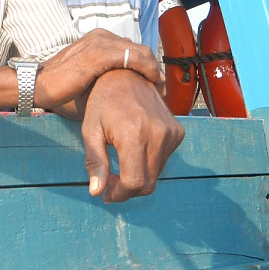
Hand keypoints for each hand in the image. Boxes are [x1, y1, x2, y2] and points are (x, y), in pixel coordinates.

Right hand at [35, 29, 164, 110]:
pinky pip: (134, 58)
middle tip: (162, 87)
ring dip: (154, 69)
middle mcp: (101, 36)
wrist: (38, 85)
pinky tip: (154, 83)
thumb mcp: (87, 79)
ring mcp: (101, 43)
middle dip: (154, 67)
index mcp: (97, 40)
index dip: (145, 66)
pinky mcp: (100, 54)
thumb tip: (122, 95)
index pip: (131, 48)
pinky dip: (148, 70)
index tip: (153, 84)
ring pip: (141, 52)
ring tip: (161, 88)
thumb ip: (105, 78)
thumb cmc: (59, 88)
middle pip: (139, 48)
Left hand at [82, 69, 183, 201]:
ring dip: (138, 178)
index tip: (106, 194)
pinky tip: (133, 152)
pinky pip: (163, 161)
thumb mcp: (90, 131)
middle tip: (110, 184)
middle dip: (128, 190)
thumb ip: (95, 162)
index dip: (119, 194)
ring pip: (157, 175)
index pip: (134, 181)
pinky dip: (148, 164)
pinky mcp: (177, 132)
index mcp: (134, 134)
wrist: (125, 75)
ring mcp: (171, 132)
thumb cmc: (101, 102)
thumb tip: (97, 193)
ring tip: (119, 166)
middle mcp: (158, 134)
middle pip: (148, 183)